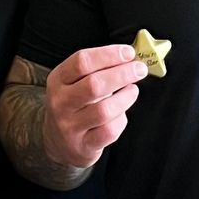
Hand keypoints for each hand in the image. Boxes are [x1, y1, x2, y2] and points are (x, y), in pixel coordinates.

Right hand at [43, 43, 146, 170]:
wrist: (59, 141)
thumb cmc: (74, 105)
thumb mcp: (74, 82)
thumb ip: (98, 69)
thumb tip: (130, 58)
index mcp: (58, 80)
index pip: (82, 62)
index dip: (109, 55)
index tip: (128, 52)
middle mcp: (61, 103)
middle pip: (94, 84)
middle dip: (122, 74)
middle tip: (139, 69)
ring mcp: (70, 126)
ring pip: (104, 110)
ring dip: (125, 97)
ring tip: (132, 91)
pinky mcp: (83, 145)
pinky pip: (109, 131)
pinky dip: (121, 120)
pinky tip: (122, 113)